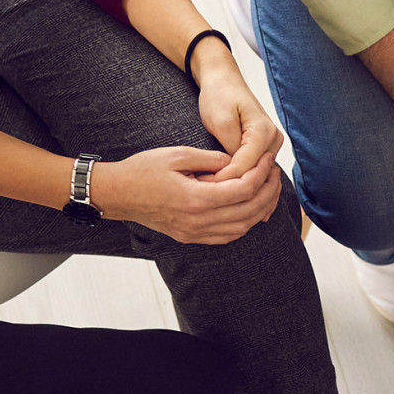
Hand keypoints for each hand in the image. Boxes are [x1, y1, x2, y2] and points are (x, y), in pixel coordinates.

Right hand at [97, 146, 278, 243]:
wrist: (118, 194)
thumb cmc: (143, 170)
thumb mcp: (178, 155)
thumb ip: (211, 159)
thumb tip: (237, 162)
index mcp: (197, 199)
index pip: (244, 189)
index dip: (261, 174)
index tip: (268, 160)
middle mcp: (199, 221)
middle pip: (249, 211)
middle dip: (268, 191)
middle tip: (275, 174)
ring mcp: (196, 233)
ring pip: (243, 227)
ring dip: (261, 209)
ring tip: (268, 190)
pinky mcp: (192, 238)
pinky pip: (228, 236)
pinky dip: (245, 224)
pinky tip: (251, 209)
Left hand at [192, 45, 283, 225]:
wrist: (225, 80)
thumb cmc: (219, 95)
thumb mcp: (219, 119)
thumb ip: (227, 148)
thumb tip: (229, 176)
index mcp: (263, 132)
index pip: (245, 166)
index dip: (224, 180)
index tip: (202, 187)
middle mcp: (273, 142)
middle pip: (257, 178)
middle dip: (234, 193)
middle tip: (210, 206)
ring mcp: (272, 148)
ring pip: (262, 182)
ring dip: (245, 198)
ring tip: (226, 214)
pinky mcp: (264, 152)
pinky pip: (260, 178)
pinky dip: (252, 194)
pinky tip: (244, 212)